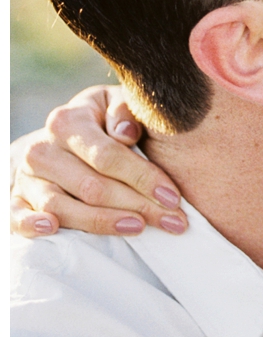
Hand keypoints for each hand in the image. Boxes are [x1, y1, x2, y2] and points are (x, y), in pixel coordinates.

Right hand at [10, 87, 187, 237]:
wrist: (63, 134)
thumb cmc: (103, 121)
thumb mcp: (117, 106)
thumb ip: (125, 113)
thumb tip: (126, 134)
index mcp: (68, 122)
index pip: (108, 156)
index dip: (143, 178)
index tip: (173, 197)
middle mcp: (42, 150)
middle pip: (91, 187)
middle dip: (138, 206)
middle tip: (173, 222)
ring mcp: (27, 177)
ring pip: (62, 206)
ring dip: (102, 222)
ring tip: (138, 227)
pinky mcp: (16, 199)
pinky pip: (16, 216)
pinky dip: (31, 224)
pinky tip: (53, 229)